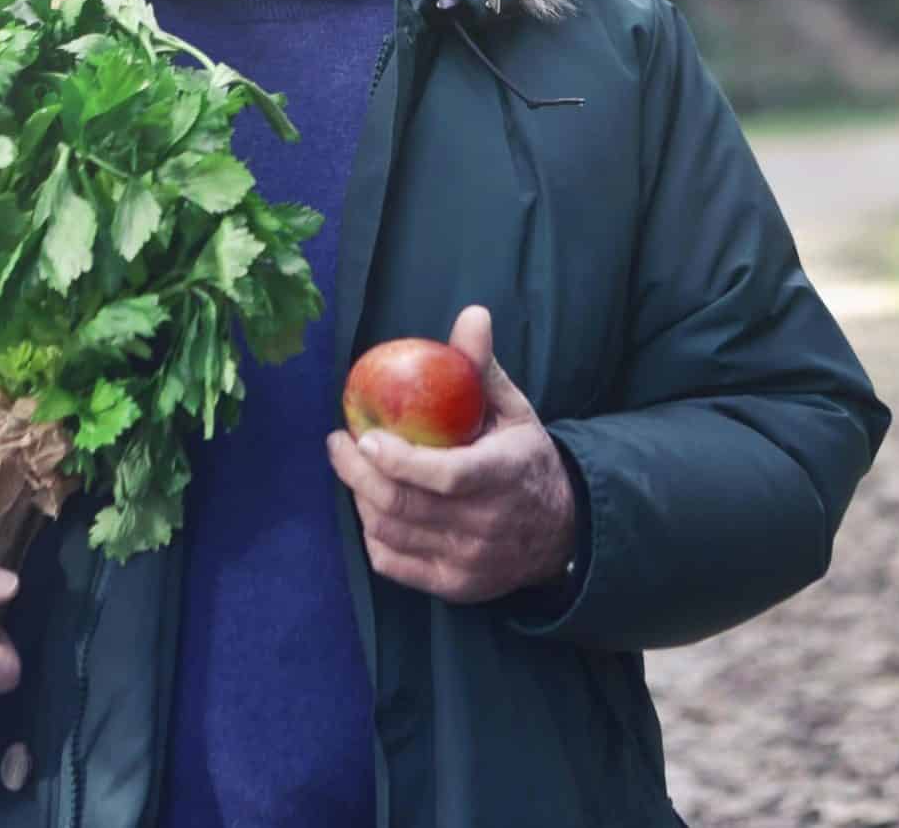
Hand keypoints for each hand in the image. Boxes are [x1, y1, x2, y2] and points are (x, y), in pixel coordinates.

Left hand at [326, 305, 577, 604]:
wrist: (559, 532)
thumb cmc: (525, 460)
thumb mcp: (513, 411)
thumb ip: (483, 368)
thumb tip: (471, 314)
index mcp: (503, 475)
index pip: (446, 476)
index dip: (399, 460)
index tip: (365, 436)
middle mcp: (485, 525)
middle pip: (404, 505)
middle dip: (358, 473)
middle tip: (340, 442)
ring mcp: (467, 561)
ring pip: (391, 532)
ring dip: (361, 498)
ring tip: (355, 468)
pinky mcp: (452, 585)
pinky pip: (393, 562)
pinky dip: (372, 532)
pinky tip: (371, 506)